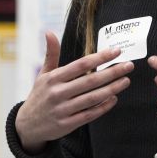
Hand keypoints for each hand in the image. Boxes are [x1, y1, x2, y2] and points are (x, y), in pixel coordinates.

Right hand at [15, 32, 133, 153]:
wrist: (27, 125)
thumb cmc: (40, 95)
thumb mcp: (43, 74)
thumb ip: (51, 54)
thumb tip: (49, 32)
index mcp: (53, 78)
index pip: (81, 65)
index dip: (100, 57)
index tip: (117, 51)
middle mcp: (58, 93)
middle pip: (90, 81)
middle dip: (112, 72)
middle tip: (129, 65)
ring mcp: (63, 110)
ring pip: (92, 98)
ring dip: (112, 89)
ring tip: (126, 81)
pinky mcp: (67, 124)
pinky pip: (90, 114)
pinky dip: (103, 106)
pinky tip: (114, 98)